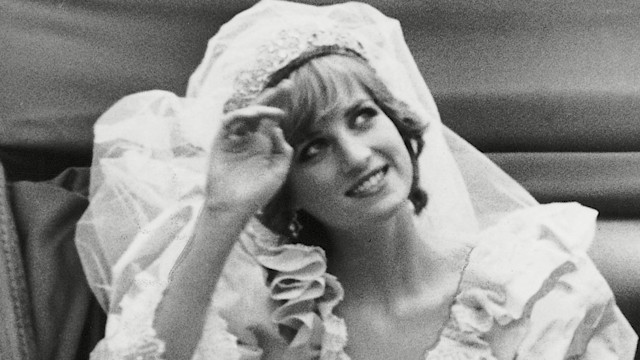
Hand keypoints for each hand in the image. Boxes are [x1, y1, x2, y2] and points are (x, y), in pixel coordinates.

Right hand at [206, 84, 292, 212]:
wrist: (234, 207)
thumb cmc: (256, 194)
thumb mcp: (278, 172)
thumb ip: (283, 150)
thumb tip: (277, 128)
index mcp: (262, 144)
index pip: (271, 119)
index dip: (280, 103)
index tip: (291, 87)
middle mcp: (249, 138)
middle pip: (259, 111)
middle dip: (272, 97)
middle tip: (285, 85)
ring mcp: (234, 139)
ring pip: (244, 115)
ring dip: (258, 108)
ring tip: (272, 111)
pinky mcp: (221, 143)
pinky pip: (228, 123)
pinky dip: (240, 116)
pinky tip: (253, 116)